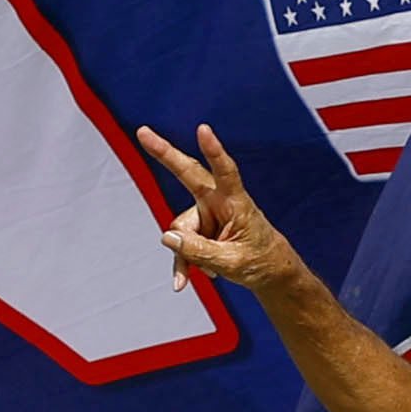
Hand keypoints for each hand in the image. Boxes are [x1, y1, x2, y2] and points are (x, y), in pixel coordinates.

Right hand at [137, 125, 310, 296]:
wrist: (268, 272)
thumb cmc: (259, 261)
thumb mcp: (231, 263)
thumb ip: (198, 251)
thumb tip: (166, 237)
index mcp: (237, 203)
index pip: (226, 172)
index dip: (214, 151)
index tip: (203, 130)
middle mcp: (218, 201)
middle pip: (188, 174)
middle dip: (164, 154)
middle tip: (142, 131)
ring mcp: (206, 213)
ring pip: (180, 229)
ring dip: (186, 253)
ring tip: (206, 272)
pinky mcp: (199, 228)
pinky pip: (180, 243)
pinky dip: (182, 262)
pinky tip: (183, 281)